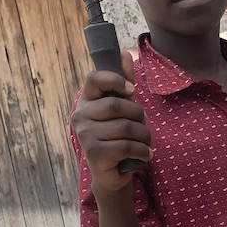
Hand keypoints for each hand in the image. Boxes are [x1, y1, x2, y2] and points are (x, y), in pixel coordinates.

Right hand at [70, 51, 151, 192]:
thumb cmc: (117, 136)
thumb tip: (124, 53)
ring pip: (127, 128)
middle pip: (119, 106)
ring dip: (145, 136)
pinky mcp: (95, 153)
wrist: (111, 173)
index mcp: (86, 101)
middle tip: (143, 126)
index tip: (132, 91)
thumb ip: (123, 83)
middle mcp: (80, 116)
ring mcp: (85, 135)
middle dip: (139, 116)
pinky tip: (145, 155)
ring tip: (146, 143)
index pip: (95, 79)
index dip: (116, 80)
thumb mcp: (122, 109)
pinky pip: (128, 146)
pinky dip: (143, 151)